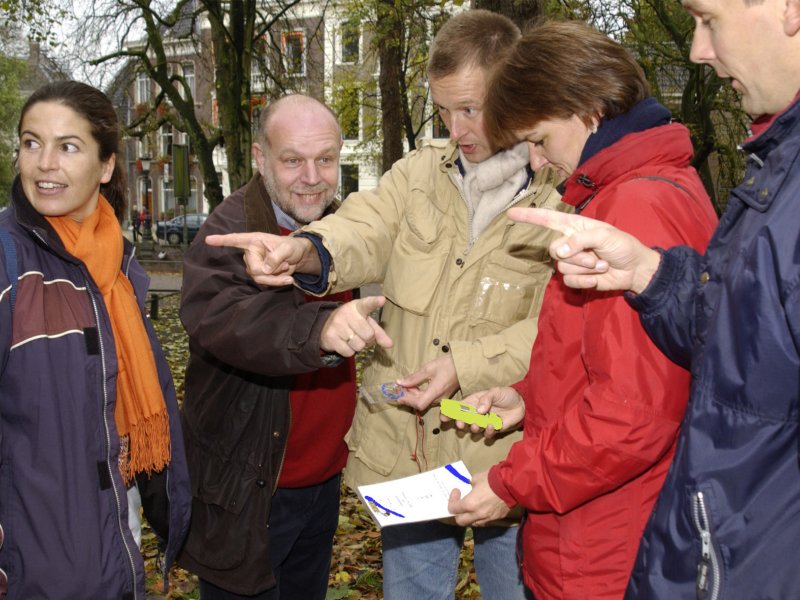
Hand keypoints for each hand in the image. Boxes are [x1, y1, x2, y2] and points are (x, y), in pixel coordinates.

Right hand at [205, 232, 319, 285]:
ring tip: (287, 269)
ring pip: (259, 279)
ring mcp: (254, 265)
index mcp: (253, 240)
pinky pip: (265, 283)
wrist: (298, 257)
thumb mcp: (287, 249)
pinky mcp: (260, 275)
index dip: (221, 240)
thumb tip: (264, 269)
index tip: (208, 239)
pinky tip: (286, 276)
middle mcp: (250, 253)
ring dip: (276, 278)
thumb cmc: (291, 247)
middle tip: (285, 264)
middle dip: (271, 272)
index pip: (235, 240)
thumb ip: (276, 257)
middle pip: (254, 269)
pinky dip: (277, 282)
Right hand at [320, 296, 392, 356]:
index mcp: (358, 306)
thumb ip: (378, 333)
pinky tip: (344, 343)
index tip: (382, 300)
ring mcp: (337, 324)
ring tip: (352, 338)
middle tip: (361, 334)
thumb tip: (390, 345)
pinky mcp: (330, 337)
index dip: (374, 302)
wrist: (326, 326)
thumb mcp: (366, 323)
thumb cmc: (352, 323)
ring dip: (358, 346)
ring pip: (359, 345)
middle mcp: (346, 313)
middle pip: (368, 335)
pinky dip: (349, 351)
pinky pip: (349, 352)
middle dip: (368, 339)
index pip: (367, 304)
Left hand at [395, 354, 458, 410]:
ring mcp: (442, 399)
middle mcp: (439, 399)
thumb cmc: (447, 364)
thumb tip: (400, 382)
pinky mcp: (444, 397)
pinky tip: (416, 387)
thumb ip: (414, 378)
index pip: (419, 404)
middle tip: (400, 389)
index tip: (398, 396)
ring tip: (407, 386)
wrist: (464, 364)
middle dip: (408, 397)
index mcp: (436, 392)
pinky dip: (421, 395)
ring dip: (414, 396)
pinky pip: (429, 399)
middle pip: (420, 404)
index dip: (407, 401)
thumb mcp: (428, 368)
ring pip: (424, 402)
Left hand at [448, 471, 511, 526]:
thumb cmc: (492, 479)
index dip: (452, 500)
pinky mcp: (497, 519)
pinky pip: (485, 522)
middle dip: (457, 514)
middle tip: (459, 505)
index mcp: (470, 504)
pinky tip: (482, 510)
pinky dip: (480, 518)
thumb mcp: (476, 478)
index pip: (453, 509)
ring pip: (473, 524)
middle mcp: (477, 515)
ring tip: (471, 509)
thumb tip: (471, 487)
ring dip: (469, 518)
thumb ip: (471, 485)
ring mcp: (488, 518)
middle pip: (461, 521)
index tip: (456, 492)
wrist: (512, 484)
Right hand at [450, 387, 524, 437]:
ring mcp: (484, 422)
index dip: (450, 412)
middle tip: (460, 424)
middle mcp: (477, 413)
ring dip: (473, 428)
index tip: (443, 417)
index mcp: (474, 402)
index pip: (459, 407)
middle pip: (463, 420)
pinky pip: (487, 434)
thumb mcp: (496, 391)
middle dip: (459, 423)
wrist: (522, 404)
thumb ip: (486, 398)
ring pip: (473, 429)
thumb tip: (479, 410)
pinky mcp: (493, 429)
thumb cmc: (506, 395)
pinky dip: (488, 431)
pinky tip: (492, 425)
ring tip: (477, 425)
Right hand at [507, 207, 660, 293]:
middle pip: (554, 250)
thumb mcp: (604, 235)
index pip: (547, 219)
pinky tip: (598, 277)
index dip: (529, 216)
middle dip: (576, 256)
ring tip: (601, 265)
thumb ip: (579, 239)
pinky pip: (569, 281)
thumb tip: (558, 252)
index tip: (511, 213)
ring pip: (562, 267)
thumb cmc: (622, 246)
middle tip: (596, 257)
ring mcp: (572, 261)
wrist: (635, 270)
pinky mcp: (576, 277)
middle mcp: (569, 243)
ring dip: (585, 269)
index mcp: (574, 226)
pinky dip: (586, 281)